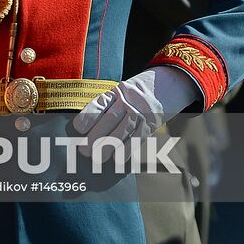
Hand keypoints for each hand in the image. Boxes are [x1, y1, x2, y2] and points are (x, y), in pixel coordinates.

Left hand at [72, 67, 196, 158]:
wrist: (165, 84)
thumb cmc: (135, 95)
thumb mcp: (121, 93)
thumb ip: (106, 107)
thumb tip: (85, 130)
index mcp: (116, 92)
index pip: (100, 104)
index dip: (88, 116)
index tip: (78, 129)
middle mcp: (128, 101)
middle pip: (109, 119)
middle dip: (95, 136)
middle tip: (84, 150)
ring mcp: (140, 112)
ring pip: (122, 131)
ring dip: (109, 147)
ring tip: (98, 158)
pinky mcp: (151, 124)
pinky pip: (137, 138)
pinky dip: (127, 150)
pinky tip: (118, 159)